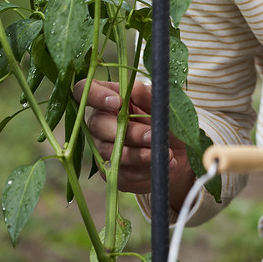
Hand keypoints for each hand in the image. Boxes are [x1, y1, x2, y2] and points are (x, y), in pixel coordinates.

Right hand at [74, 78, 194, 210]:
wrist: (178, 150)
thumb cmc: (165, 120)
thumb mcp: (161, 105)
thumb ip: (147, 96)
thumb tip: (133, 88)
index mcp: (110, 99)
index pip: (84, 90)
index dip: (95, 95)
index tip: (118, 102)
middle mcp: (100, 122)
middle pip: (96, 124)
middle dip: (127, 131)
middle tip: (152, 135)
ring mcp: (102, 148)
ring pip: (109, 151)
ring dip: (138, 153)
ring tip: (163, 152)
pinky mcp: (109, 171)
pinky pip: (120, 172)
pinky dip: (144, 168)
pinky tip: (163, 162)